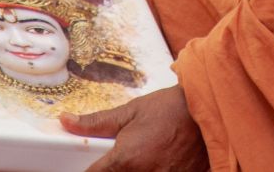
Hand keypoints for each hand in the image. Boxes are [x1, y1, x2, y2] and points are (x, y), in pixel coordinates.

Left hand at [66, 86, 206, 171]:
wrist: (206, 108)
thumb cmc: (169, 108)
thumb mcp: (130, 111)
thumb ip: (95, 122)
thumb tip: (67, 121)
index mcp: (125, 160)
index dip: (90, 170)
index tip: (89, 165)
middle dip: (115, 169)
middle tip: (127, 156)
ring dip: (135, 170)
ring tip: (145, 155)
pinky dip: (154, 171)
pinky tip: (158, 161)